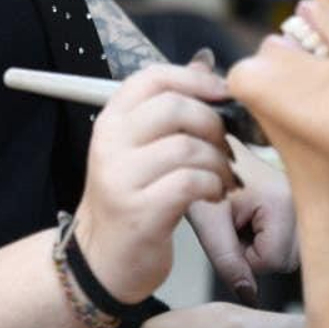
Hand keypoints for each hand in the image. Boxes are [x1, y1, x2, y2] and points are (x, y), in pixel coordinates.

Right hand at [74, 64, 240, 304]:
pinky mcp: (140, 210)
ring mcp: (122, 176)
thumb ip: (168, 111)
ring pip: (189, 146)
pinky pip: (192, 182)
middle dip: (213, 124)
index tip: (223, 94)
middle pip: (175, 107)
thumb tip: (206, 68)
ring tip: (223, 178)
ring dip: (219, 163)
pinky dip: (213, 186)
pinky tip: (214, 195)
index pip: (153, 77)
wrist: (104, 260)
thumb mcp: (139, 149)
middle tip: (225, 147)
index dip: (195, 79)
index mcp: (110, 120)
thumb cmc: (131, 200)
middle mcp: (110, 143)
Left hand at [187, 136, 297, 301]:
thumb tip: (249, 296)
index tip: (230, 228)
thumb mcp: (207, 221)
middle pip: (286, 260)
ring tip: (247, 218)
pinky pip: (293, 242)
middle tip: (238, 222)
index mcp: (283, 202)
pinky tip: (258, 217)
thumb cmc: (207, 180)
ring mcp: (309, 201)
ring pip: (291, 254)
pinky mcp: (307, 203)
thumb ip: (226, 260)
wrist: (213, 151)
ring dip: (265, 245)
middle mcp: (306, 201)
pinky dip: (273, 237)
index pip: (272, 260)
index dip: (244, 255)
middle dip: (257, 252)